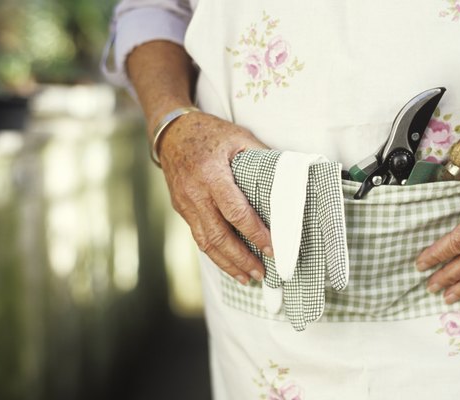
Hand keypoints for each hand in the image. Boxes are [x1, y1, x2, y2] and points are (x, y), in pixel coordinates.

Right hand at [158, 111, 272, 284]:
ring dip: (227, 263)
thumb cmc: (210, 133)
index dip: (254, 233)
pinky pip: (199, 236)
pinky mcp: (181, 209)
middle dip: (241, 258)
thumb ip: (262, 158)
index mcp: (212, 174)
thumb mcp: (239, 137)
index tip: (272, 248)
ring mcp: (185, 204)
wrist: (171, 132)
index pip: (236, 212)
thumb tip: (289, 178)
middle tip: (261, 273)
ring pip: (205, 242)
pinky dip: (215, 253)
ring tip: (247, 278)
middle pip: (218, 235)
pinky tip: (229, 264)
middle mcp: (195, 193)